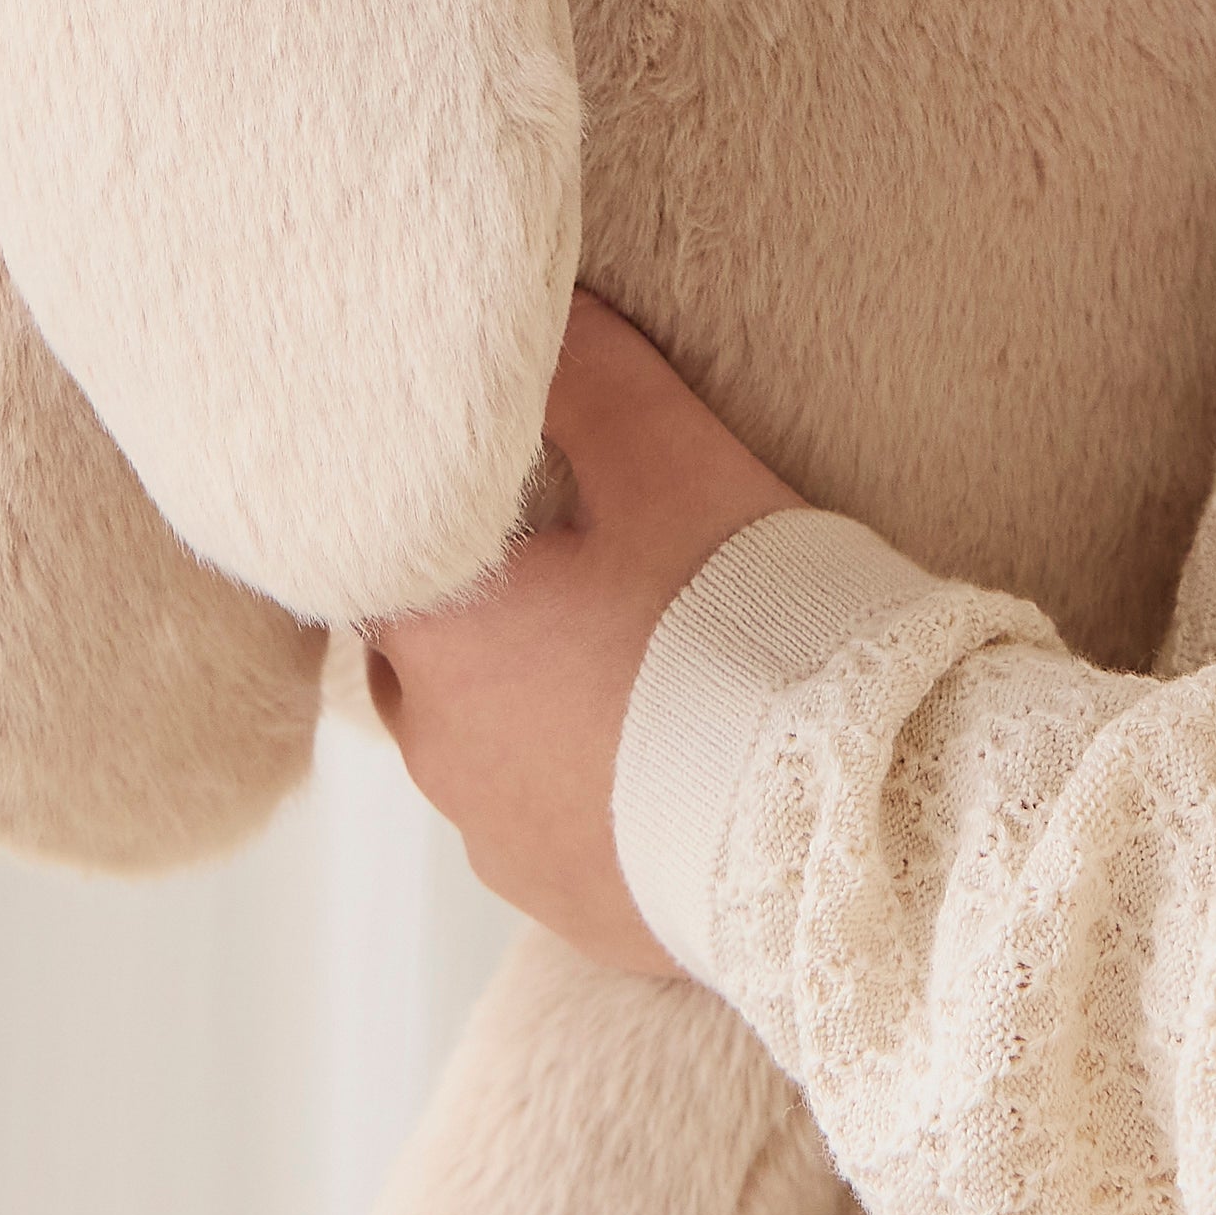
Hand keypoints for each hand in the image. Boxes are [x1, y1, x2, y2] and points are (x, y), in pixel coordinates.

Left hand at [361, 290, 802, 970]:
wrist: (844, 818)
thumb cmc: (749, 629)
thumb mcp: (674, 466)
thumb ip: (591, 377)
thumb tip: (541, 303)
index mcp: (443, 640)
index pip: (371, 556)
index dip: (419, 516)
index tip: (469, 490)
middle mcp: (444, 757)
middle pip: (418, 662)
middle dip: (471, 614)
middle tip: (555, 563)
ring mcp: (505, 848)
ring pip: (484, 756)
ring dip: (529, 712)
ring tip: (628, 667)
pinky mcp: (574, 911)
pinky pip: (554, 836)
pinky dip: (588, 794)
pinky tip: (666, 765)